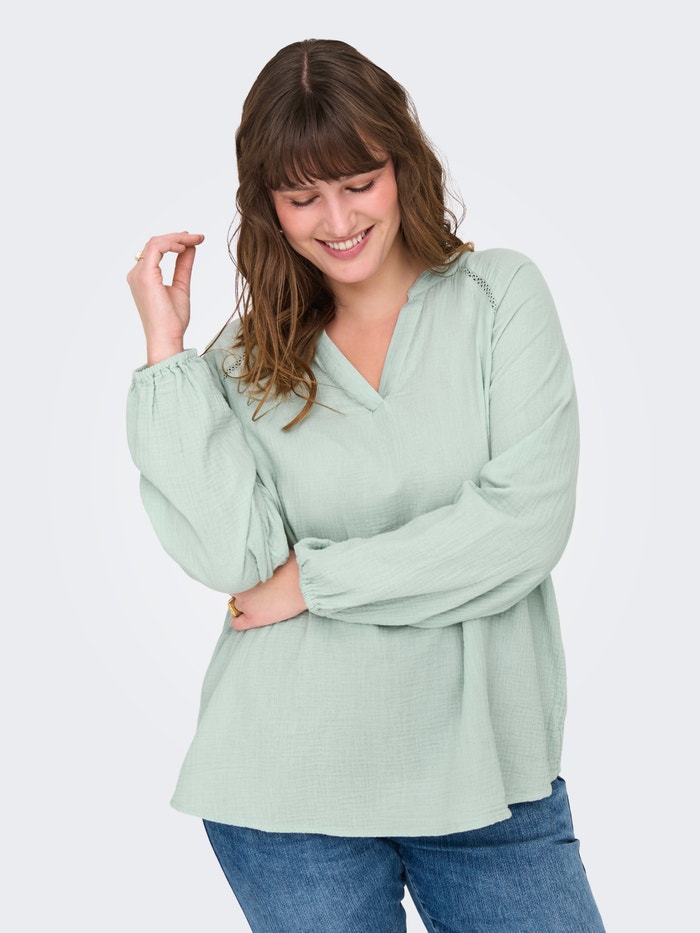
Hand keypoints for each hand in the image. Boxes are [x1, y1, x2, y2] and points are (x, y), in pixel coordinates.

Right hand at [127, 231, 204, 365]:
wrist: (167, 338)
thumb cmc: (172, 321)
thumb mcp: (181, 286)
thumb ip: (183, 266)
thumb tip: (190, 248)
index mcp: (143, 277)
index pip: (156, 250)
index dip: (174, 241)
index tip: (194, 240)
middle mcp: (136, 274)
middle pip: (155, 243)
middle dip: (178, 237)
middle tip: (198, 237)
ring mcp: (138, 274)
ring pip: (155, 242)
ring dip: (177, 238)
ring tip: (194, 240)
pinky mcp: (145, 276)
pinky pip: (156, 248)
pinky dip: (172, 243)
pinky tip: (185, 246)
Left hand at [229, 553, 306, 630]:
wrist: (304, 585)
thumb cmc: (294, 567)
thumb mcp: (276, 556)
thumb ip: (264, 558)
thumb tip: (264, 556)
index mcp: (245, 570)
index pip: (236, 575)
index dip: (246, 577)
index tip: (254, 579)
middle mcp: (241, 587)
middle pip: (236, 590)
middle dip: (246, 590)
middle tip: (259, 589)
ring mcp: (246, 604)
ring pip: (236, 605)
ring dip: (245, 603)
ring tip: (259, 602)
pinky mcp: (254, 618)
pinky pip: (237, 623)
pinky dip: (239, 621)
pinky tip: (248, 617)